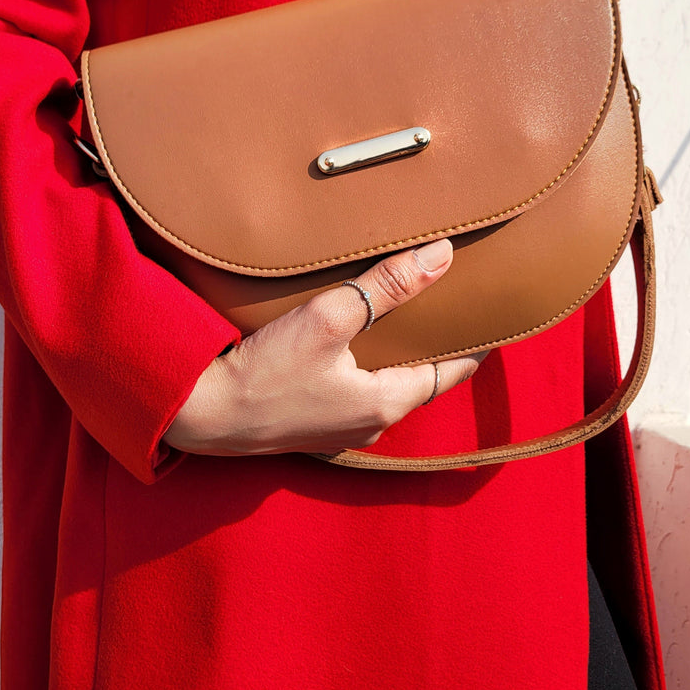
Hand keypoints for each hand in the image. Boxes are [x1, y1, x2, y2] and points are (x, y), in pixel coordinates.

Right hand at [162, 235, 487, 457]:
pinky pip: (351, 396)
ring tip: (401, 322)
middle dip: (432, 348)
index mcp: (385, 404)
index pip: (450, 372)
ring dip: (395, 360)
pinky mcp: (309, 427)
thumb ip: (387, 286)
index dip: (472, 345)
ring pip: (383, 390)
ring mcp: (337, 432)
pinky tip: (349, 348)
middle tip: (447, 311)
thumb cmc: (264, 371)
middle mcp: (368, 426)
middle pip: (417, 381)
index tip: (491, 319)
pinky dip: (362, 370)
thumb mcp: (330, 317)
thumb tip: (441, 257)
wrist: (198, 413)